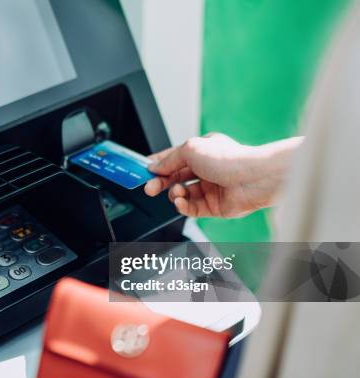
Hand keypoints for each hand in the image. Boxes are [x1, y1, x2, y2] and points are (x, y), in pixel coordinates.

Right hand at [144, 133, 302, 217]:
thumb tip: (155, 167)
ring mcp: (211, 189)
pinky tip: (181, 203)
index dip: (158, 164)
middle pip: (176, 178)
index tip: (143, 171)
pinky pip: (192, 209)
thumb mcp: (190, 149)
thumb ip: (169, 159)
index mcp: (202, 152)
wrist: (254, 179)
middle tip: (148, 188)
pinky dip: (183, 206)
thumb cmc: (229, 159)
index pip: (174, 158)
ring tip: (176, 193)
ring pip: (183, 195)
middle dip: (160, 183)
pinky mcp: (215, 207)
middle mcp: (207, 170)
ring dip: (174, 195)